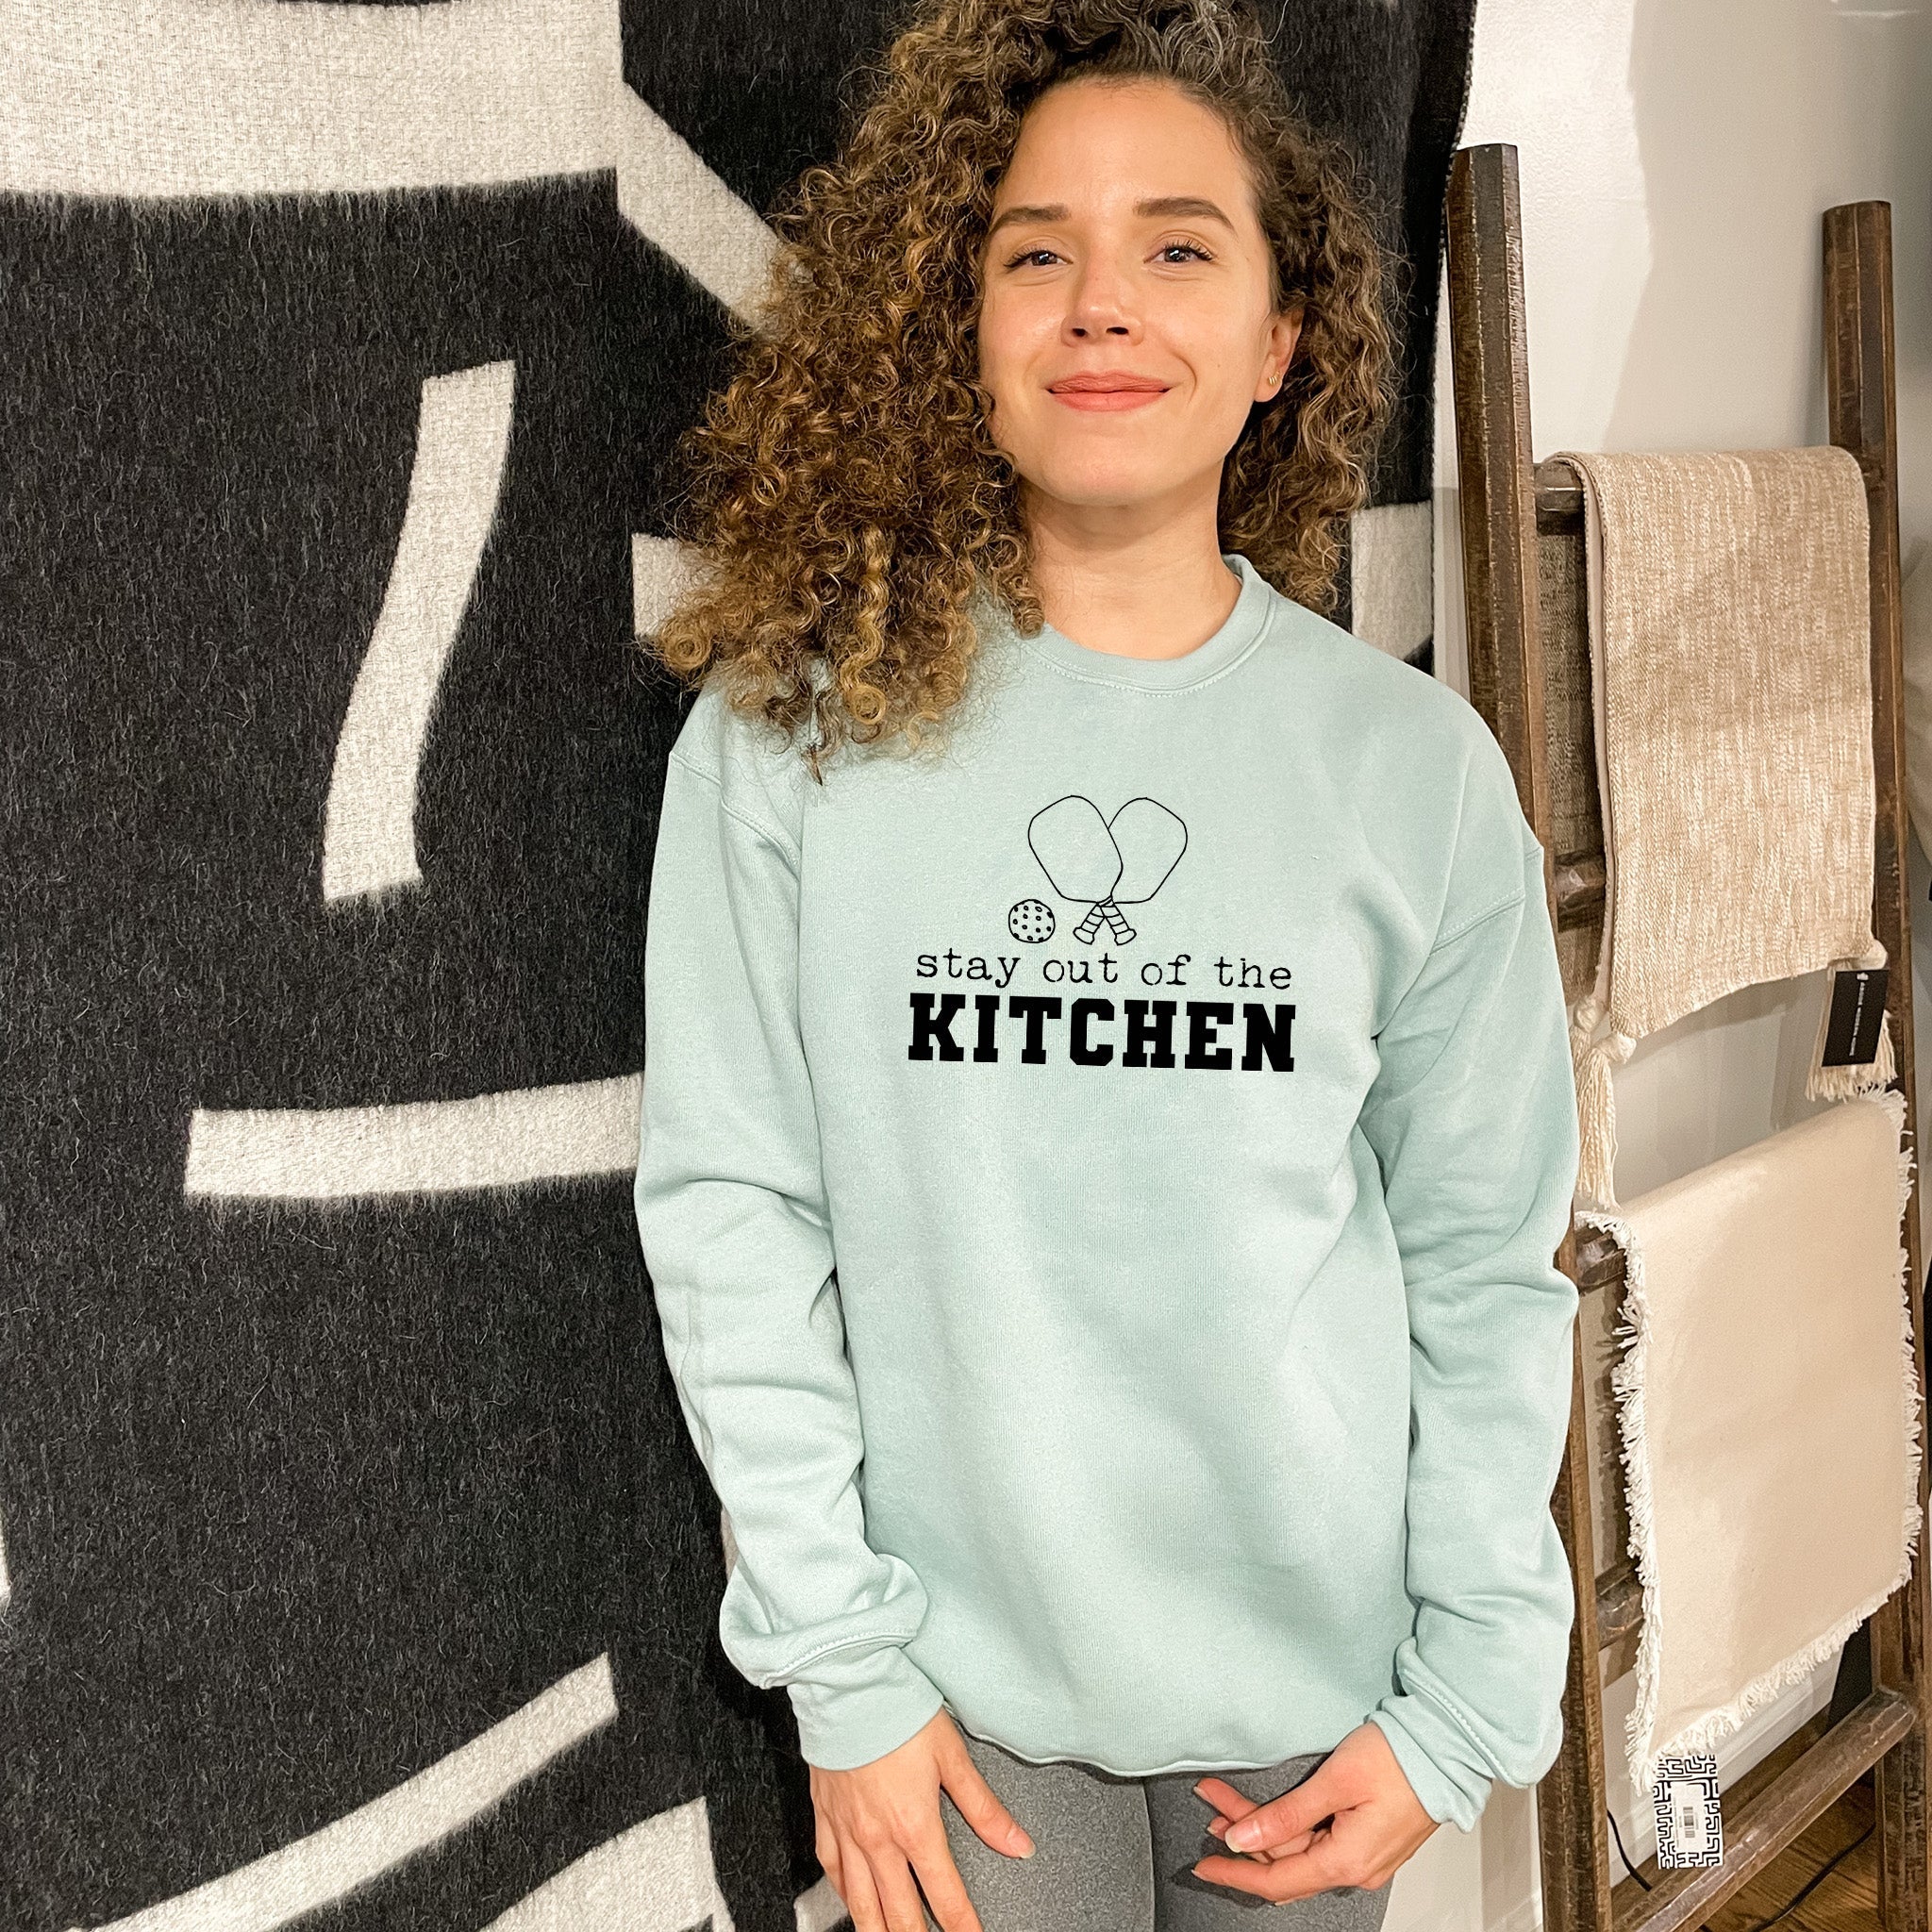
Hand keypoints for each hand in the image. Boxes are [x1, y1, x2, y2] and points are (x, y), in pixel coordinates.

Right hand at [810, 1706, 1035, 1931]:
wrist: (846, 1684)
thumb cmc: (898, 1710)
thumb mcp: (953, 1756)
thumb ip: (985, 1809)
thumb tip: (1017, 1843)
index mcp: (915, 1826)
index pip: (946, 1895)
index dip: (963, 1928)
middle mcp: (878, 1839)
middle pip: (899, 1913)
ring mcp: (847, 1831)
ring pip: (860, 1904)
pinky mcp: (824, 1816)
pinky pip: (830, 1869)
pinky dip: (843, 1894)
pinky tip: (851, 1901)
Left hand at [1188, 1722, 1437, 1904]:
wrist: (1447, 1748)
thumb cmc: (1399, 1758)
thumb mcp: (1334, 1781)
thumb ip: (1286, 1815)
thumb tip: (1242, 1840)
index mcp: (1347, 1862)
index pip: (1276, 1881)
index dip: (1235, 1873)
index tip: (1203, 1863)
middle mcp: (1356, 1869)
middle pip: (1285, 1863)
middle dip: (1243, 1837)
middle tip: (1212, 1803)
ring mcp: (1365, 1857)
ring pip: (1301, 1852)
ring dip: (1265, 1830)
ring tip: (1229, 1804)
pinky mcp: (1370, 1840)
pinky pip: (1320, 1845)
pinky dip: (1290, 1830)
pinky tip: (1272, 1815)